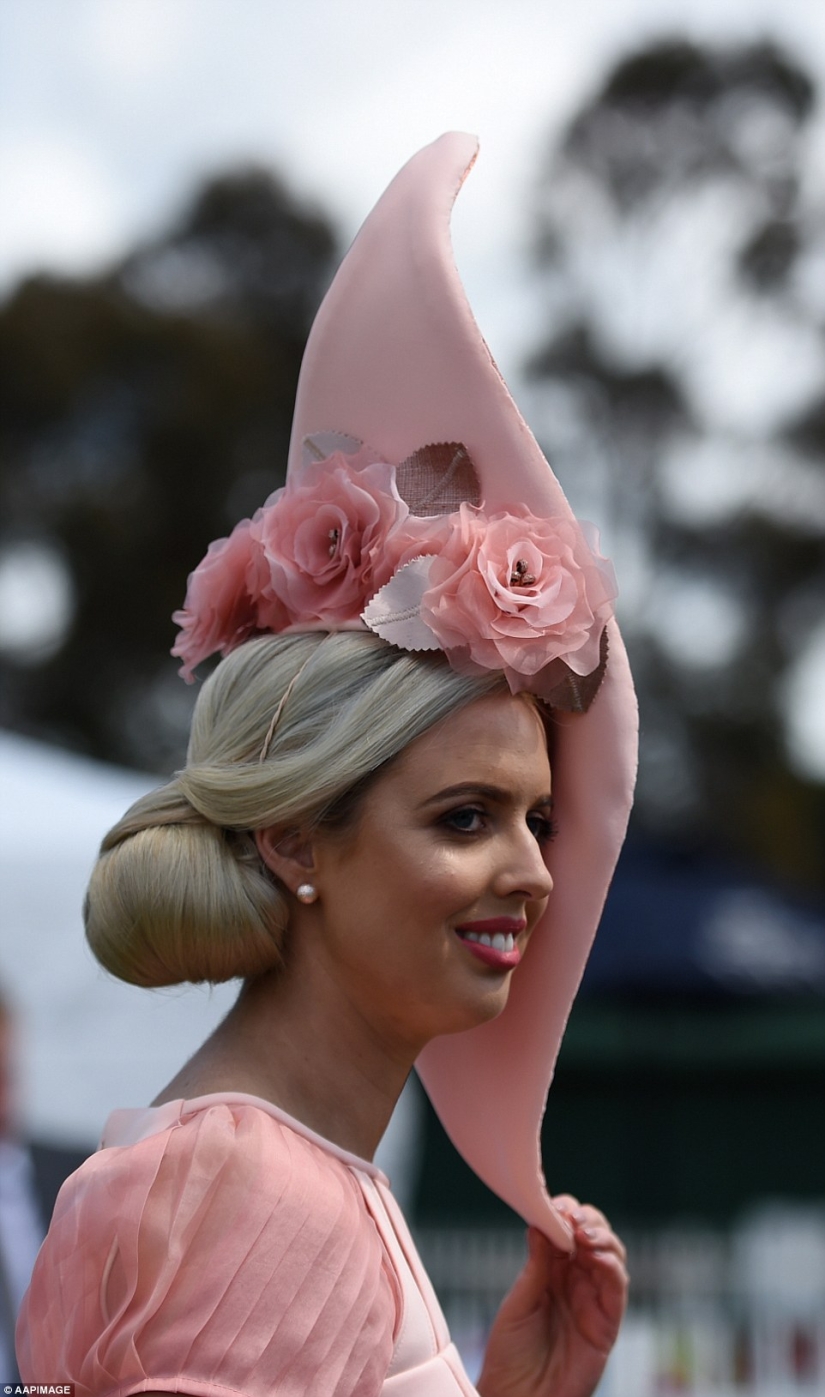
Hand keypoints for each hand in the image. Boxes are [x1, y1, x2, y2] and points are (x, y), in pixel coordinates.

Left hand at [476, 1195, 627, 1396]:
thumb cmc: (510, 1353)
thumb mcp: (519, 1301)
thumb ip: (536, 1265)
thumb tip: (540, 1220)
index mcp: (551, 1271)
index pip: (566, 1231)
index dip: (565, 1213)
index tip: (556, 1205)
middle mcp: (576, 1282)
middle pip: (594, 1238)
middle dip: (588, 1220)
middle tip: (573, 1217)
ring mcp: (594, 1301)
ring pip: (612, 1257)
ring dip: (603, 1238)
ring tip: (584, 1233)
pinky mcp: (607, 1324)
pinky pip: (618, 1289)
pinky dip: (612, 1267)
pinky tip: (597, 1255)